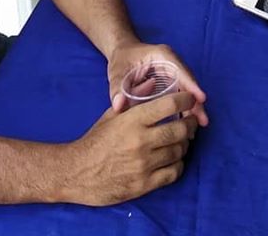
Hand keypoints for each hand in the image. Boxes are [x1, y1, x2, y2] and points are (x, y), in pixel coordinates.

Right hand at [66, 91, 198, 204]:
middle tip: (191, 121)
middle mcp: (141, 141)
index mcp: (134, 120)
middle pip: (180, 129)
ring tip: (182, 140)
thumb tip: (153, 81)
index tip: (190, 100)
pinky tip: (174, 159)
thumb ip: (134, 98)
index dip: (185, 101)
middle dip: (190, 123)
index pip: (169, 105)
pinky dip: (178, 164)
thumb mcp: (112, 114)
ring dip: (184, 144)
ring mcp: (144, 165)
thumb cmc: (96, 140)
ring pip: (179, 151)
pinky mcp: (144, 185)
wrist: (76, 172)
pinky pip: (173, 173)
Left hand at [107, 41, 208, 126]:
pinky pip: (181, 94)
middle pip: (188, 81)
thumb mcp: (118, 71)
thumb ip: (118, 87)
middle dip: (196, 100)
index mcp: (162, 55)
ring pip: (187, 89)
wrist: (123, 52)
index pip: (180, 69)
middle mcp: (172, 63)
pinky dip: (185, 106)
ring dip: (193, 105)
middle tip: (202, 121)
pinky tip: (187, 122)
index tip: (201, 99)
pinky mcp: (171, 81)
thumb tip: (119, 105)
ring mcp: (173, 72)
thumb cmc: (122, 58)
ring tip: (199, 125)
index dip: (191, 84)